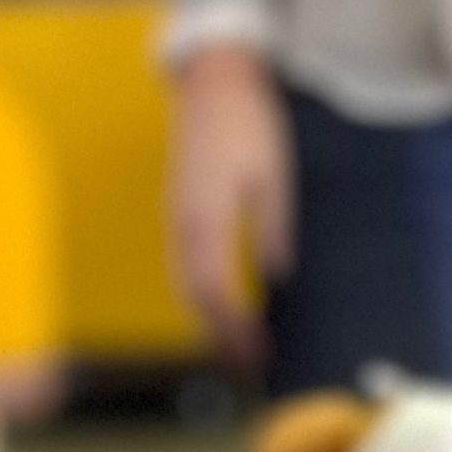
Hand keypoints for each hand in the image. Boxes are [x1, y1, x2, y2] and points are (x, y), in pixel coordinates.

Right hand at [171, 44, 295, 365]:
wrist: (210, 88)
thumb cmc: (247, 126)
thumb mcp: (273, 177)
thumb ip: (272, 230)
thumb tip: (276, 278)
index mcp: (207, 222)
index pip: (217, 295)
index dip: (235, 330)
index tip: (258, 352)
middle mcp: (183, 230)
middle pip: (196, 301)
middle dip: (221, 337)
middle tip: (250, 363)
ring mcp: (175, 225)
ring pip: (184, 290)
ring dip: (207, 323)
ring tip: (235, 346)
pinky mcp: (176, 219)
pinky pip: (182, 271)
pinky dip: (199, 300)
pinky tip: (218, 309)